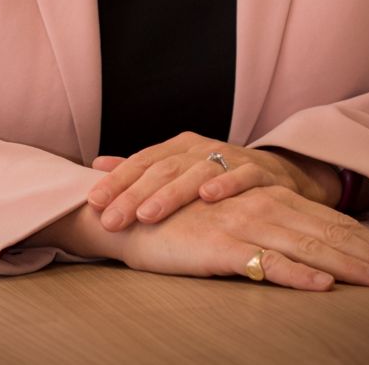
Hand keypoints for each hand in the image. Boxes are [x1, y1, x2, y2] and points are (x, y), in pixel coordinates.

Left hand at [87, 130, 337, 230]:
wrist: (275, 175)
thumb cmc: (216, 178)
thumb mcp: (178, 170)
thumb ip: (140, 169)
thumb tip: (96, 166)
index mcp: (178, 147)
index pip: (142, 162)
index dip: (117, 181)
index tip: (93, 203)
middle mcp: (200, 148)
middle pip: (163, 169)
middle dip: (134, 195)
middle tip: (111, 220)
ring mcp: (230, 157)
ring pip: (196, 172)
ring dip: (171, 194)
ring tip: (147, 214)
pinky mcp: (258, 171)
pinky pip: (241, 176)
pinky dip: (225, 185)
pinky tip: (207, 198)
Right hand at [116, 184, 368, 290]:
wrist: (125, 213)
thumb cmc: (178, 220)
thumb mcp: (228, 218)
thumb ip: (264, 225)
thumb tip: (303, 250)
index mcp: (266, 197)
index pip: (326, 221)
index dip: (364, 241)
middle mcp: (261, 205)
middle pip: (327, 232)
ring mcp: (242, 224)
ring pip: (306, 246)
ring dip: (348, 266)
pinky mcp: (219, 246)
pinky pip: (265, 262)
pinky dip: (296, 275)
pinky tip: (322, 287)